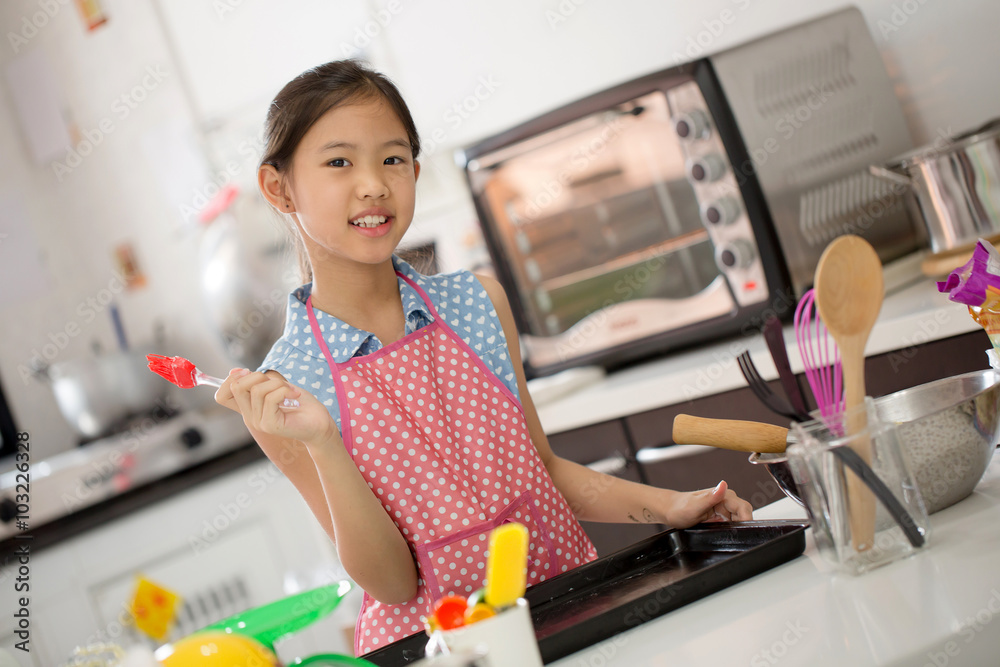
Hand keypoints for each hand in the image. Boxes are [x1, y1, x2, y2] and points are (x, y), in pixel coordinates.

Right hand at [215, 369, 336, 445]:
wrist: (319, 423)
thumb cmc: (300, 404)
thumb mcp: (276, 386)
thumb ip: (257, 381)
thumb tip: (234, 370)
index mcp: (248, 408)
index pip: (221, 396)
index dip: (231, 379)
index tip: (249, 372)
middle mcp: (249, 417)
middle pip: (236, 387)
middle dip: (258, 376)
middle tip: (278, 382)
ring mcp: (258, 422)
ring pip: (257, 390)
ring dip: (277, 384)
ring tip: (291, 391)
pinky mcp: (270, 425)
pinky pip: (271, 398)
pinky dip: (285, 391)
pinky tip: (295, 396)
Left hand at [665, 481, 752, 527]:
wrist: (669, 511)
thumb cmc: (679, 507)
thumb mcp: (695, 505)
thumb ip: (710, 497)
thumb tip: (723, 485)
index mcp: (723, 495)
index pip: (744, 507)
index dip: (747, 520)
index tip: (744, 531)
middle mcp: (725, 500)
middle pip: (744, 514)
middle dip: (742, 526)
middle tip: (733, 536)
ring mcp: (723, 509)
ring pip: (739, 520)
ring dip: (737, 528)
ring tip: (726, 535)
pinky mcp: (720, 517)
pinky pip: (732, 524)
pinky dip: (731, 530)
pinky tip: (723, 534)